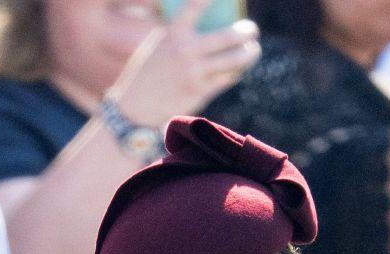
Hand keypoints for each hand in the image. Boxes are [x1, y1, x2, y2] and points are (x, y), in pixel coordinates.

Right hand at [113, 0, 259, 125]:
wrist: (136, 108)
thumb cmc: (148, 73)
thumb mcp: (158, 45)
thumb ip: (180, 34)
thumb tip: (213, 25)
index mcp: (173, 34)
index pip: (195, 5)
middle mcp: (186, 51)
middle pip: (228, 36)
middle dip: (247, 31)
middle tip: (252, 30)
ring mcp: (195, 73)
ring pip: (234, 60)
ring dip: (249, 54)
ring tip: (253, 50)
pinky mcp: (200, 92)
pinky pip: (227, 79)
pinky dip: (236, 72)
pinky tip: (238, 69)